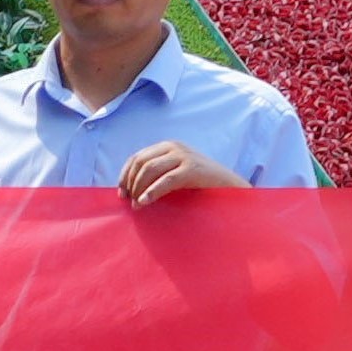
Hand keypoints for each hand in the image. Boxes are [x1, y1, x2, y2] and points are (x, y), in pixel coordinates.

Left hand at [118, 143, 244, 206]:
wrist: (230, 186)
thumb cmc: (201, 184)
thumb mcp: (176, 172)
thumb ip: (158, 173)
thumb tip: (129, 187)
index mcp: (168, 146)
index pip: (137, 157)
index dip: (124, 174)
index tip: (121, 192)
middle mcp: (174, 147)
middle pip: (140, 162)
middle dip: (130, 182)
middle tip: (128, 200)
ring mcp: (184, 156)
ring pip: (149, 170)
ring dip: (138, 188)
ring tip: (137, 205)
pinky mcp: (192, 169)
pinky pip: (165, 180)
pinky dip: (151, 192)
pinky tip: (145, 202)